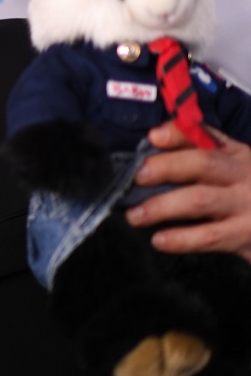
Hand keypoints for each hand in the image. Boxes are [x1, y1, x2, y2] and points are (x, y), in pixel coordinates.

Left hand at [126, 122, 250, 261]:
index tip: (153, 137)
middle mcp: (243, 174)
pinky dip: (181, 239)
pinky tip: (159, 240)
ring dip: (161, 207)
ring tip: (135, 215)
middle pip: (203, 164)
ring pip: (200, 200)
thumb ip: (196, 152)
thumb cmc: (245, 193)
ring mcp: (246, 205)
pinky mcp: (245, 235)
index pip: (206, 136)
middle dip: (165, 167)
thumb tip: (154, 139)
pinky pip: (209, 236)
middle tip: (137, 177)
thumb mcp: (231, 168)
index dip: (178, 135)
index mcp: (236, 154)